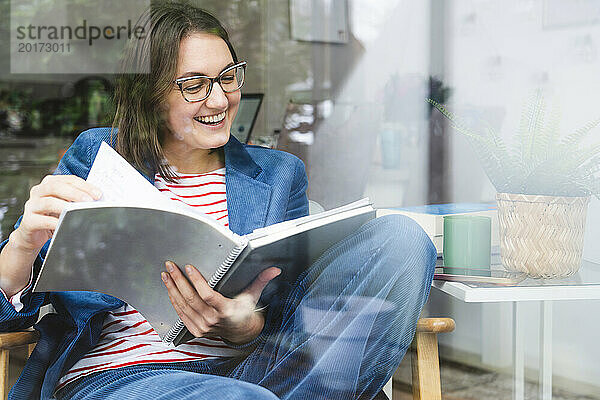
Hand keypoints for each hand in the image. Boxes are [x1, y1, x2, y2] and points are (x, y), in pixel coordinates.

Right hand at [11, 175, 101, 252]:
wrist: (32, 234)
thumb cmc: (52, 216)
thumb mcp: (64, 204)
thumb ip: (77, 199)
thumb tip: (98, 200)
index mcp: (49, 184)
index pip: (68, 180)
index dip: (84, 186)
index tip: (98, 194)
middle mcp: (38, 191)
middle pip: (56, 187)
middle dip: (74, 193)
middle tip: (89, 200)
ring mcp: (32, 205)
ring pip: (48, 202)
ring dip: (65, 206)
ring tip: (78, 211)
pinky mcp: (28, 221)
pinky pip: (42, 220)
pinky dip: (55, 222)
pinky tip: (65, 224)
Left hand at [161, 261, 280, 343]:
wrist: (241, 333)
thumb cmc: (245, 311)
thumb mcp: (253, 296)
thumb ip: (261, 281)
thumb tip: (275, 270)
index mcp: (226, 310)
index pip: (207, 295)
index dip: (197, 281)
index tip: (189, 267)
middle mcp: (213, 320)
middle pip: (190, 299)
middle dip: (178, 280)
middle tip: (171, 266)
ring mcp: (203, 327)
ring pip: (183, 306)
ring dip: (172, 289)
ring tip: (166, 275)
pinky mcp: (196, 331)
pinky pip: (181, 315)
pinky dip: (174, 302)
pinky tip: (170, 290)